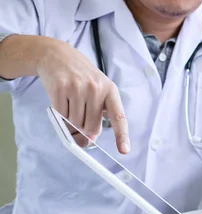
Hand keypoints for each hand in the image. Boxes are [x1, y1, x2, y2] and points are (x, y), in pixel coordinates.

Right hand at [35, 37, 128, 152]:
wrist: (58, 56)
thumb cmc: (82, 78)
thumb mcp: (98, 91)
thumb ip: (98, 115)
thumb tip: (88, 139)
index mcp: (110, 90)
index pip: (118, 117)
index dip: (122, 136)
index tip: (124, 150)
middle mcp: (96, 88)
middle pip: (91, 127)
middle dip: (85, 130)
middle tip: (80, 121)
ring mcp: (77, 87)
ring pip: (75, 124)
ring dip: (71, 123)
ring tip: (71, 108)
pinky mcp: (60, 88)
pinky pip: (60, 116)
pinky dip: (60, 117)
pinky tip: (62, 104)